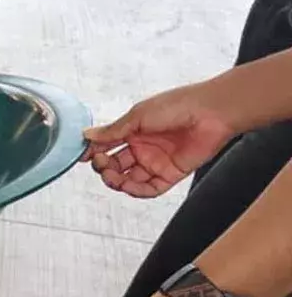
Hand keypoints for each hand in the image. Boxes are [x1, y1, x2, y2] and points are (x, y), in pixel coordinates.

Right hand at [82, 86, 238, 198]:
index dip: (94, 152)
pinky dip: (136, 191)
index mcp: (134, 130)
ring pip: (129, 179)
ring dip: (116, 181)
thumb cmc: (179, 105)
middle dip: (104, 167)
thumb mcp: (138, 116)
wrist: (212, 112)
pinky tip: (128, 186)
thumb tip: (87, 135)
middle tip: (100, 164)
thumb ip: (113, 131)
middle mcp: (144, 147)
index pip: (107, 145)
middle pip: (115, 165)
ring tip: (112, 176)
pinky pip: (149, 189)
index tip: (83, 156)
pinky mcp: (170, 173)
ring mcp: (156, 161)